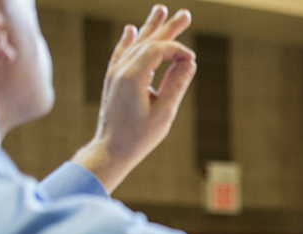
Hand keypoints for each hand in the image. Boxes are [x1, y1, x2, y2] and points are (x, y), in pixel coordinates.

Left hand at [72, 5, 196, 193]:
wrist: (110, 151)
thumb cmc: (138, 137)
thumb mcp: (163, 113)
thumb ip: (176, 85)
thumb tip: (189, 63)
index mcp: (133, 75)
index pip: (159, 49)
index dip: (178, 51)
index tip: (192, 61)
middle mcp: (121, 69)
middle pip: (148, 40)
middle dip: (168, 27)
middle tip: (185, 13)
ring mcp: (115, 73)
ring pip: (135, 43)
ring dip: (150, 28)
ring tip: (160, 10)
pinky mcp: (113, 81)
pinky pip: (121, 54)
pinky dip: (128, 41)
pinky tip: (131, 30)